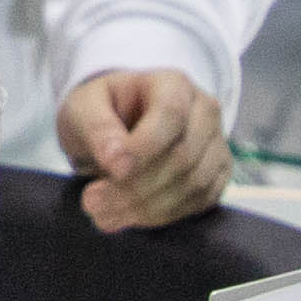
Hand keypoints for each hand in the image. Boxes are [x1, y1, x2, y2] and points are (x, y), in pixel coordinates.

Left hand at [57, 64, 229, 227]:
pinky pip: (198, 202)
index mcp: (173, 84)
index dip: (145, 147)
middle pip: (183, 156)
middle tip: (93, 203)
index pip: (171, 115)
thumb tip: (116, 161)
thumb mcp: (84, 108)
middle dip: (136, 186)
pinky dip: (162, 215)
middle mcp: (204, 111)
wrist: (116, 128)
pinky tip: (129, 216)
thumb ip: (97, 128)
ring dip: (146, 207)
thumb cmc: (100, 111)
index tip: (112, 171)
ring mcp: (216, 145)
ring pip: (193, 184)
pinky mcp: (216, 176)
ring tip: (104, 215)